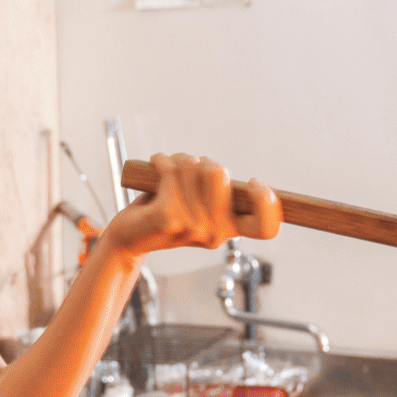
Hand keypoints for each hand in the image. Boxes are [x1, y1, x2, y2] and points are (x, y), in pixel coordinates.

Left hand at [101, 153, 281, 259]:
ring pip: (193, 167)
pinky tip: (156, 164)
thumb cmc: (166, 211)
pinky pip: (171, 171)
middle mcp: (214, 233)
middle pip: (221, 175)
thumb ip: (216, 191)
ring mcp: (191, 227)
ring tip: (168, 169)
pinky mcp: (167, 217)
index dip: (268, 201)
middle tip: (187, 170)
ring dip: (178, 161)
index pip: (267, 227)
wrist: (129, 236)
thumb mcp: (200, 203)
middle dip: (202, 162)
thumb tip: (217, 172)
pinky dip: (162, 160)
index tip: (253, 182)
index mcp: (228, 229)